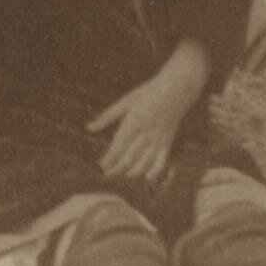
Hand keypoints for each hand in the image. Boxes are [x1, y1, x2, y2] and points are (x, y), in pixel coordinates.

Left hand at [93, 53, 203, 187]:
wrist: (177, 88)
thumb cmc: (147, 92)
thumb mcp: (125, 101)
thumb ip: (107, 117)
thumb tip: (89, 128)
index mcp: (133, 121)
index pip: (118, 145)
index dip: (109, 158)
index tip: (101, 165)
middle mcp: (146, 131)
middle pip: (129, 156)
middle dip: (117, 168)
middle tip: (108, 174)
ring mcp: (158, 137)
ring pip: (144, 161)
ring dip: (132, 171)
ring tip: (123, 175)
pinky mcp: (168, 140)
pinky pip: (162, 159)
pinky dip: (155, 170)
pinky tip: (147, 177)